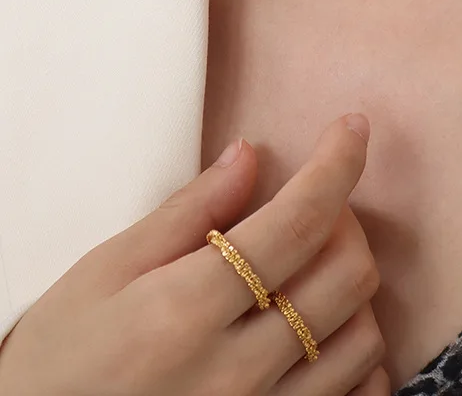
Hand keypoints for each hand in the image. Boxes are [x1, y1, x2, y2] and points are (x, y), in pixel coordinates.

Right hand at [0, 114, 389, 395]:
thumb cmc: (61, 359)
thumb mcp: (106, 272)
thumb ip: (187, 213)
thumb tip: (248, 155)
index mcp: (187, 310)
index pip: (297, 222)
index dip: (337, 164)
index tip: (353, 126)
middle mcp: (238, 370)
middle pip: (347, 273)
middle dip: (346, 218)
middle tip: (312, 203)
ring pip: (364, 333)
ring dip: (351, 282)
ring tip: (309, 266)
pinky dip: (358, 350)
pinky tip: (325, 328)